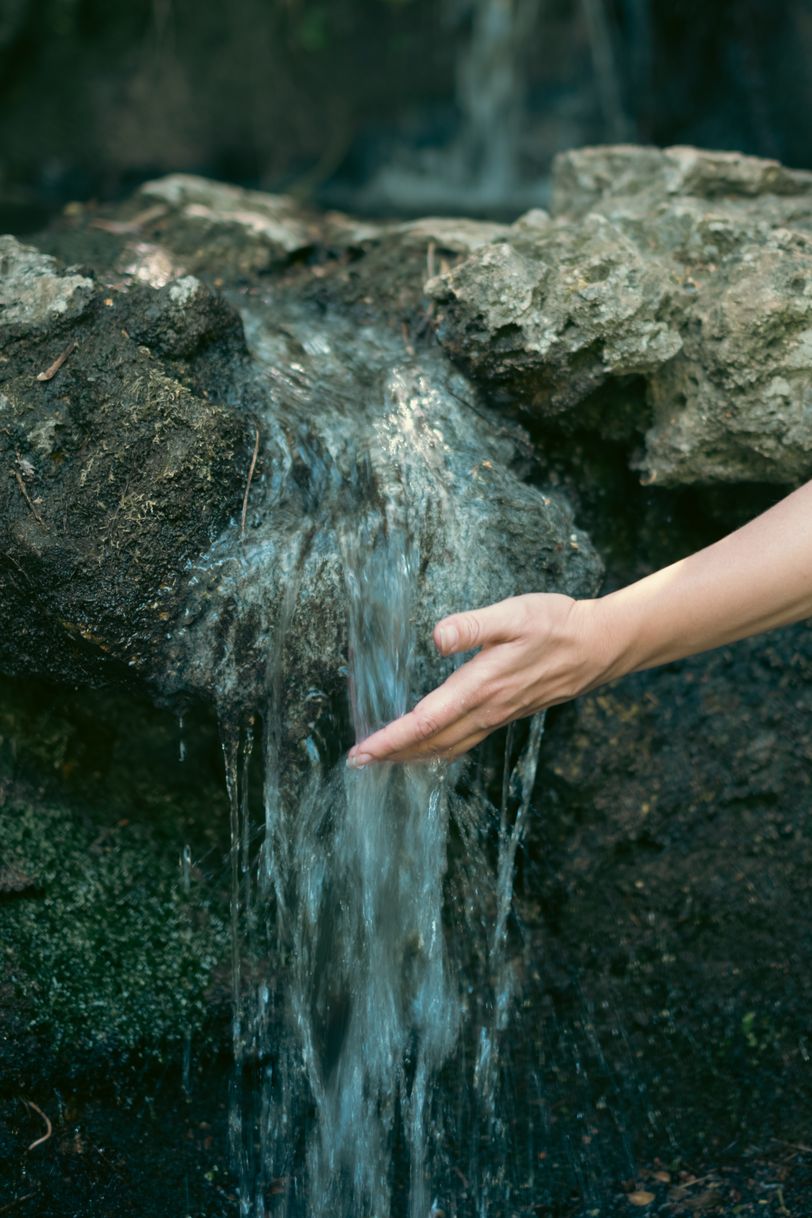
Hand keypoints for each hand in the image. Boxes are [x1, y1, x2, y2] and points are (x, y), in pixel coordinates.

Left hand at [347, 593, 611, 765]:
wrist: (599, 646)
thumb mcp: (514, 614)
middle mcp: (487, 709)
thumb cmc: (556, 624)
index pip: (425, 722)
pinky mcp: (507, 713)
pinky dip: (439, 750)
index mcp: (481, 686)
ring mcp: (498, 715)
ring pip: (448, 747)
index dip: (390, 739)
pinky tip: (431, 747)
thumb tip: (437, 637)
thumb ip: (473, 626)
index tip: (361, 751)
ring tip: (385, 759)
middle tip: (358, 762)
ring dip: (413, 756)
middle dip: (392, 754)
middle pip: (430, 743)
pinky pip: (465, 741)